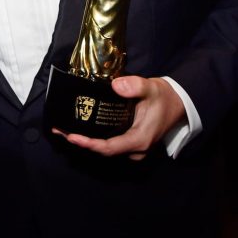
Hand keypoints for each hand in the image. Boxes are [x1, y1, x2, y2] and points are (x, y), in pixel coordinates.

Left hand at [52, 76, 184, 160]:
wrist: (179, 103)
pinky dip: (94, 138)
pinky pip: (110, 144)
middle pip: (103, 151)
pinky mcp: (130, 142)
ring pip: (106, 149)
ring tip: (63, 130)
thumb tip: (116, 85)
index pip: (109, 147)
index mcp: (139, 139)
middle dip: (80, 142)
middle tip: (59, 130)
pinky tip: (79, 129)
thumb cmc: (164, 97)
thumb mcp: (151, 88)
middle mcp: (135, 149)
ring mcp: (133, 148)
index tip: (72, 137)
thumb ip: (135, 86)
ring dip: (85, 141)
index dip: (89, 144)